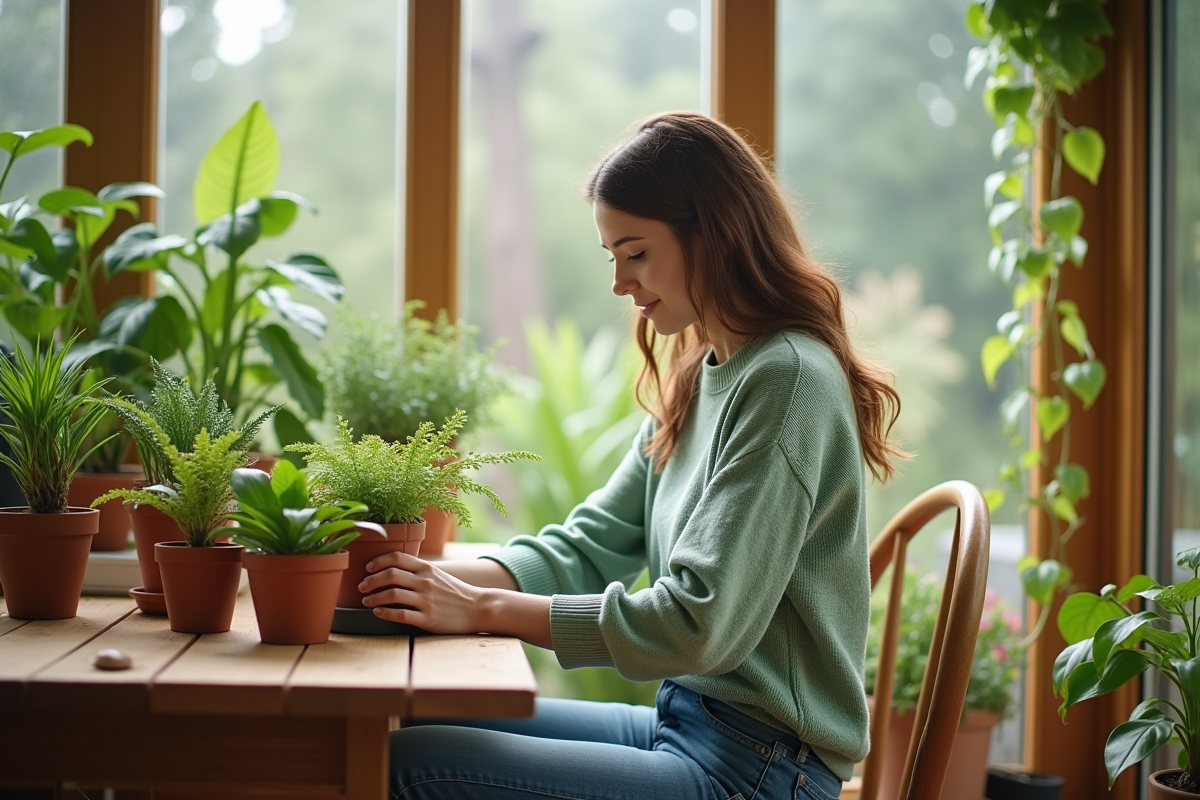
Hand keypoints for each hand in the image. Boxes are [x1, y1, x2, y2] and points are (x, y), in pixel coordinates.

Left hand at [359, 550, 553, 646]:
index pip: (396, 557)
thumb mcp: (438, 574)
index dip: (377, 562)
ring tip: (366, 601)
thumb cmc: (455, 592)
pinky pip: (400, 614)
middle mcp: (425, 582)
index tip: (367, 569)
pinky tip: (378, 613)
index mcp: (427, 568)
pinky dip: (385, 613)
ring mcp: (426, 600)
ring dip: (374, 597)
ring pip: (392, 594)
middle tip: (362, 587)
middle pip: (390, 575)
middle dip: (370, 581)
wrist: (478, 608)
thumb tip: (392, 568)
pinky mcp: (428, 619)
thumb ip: (417, 570)